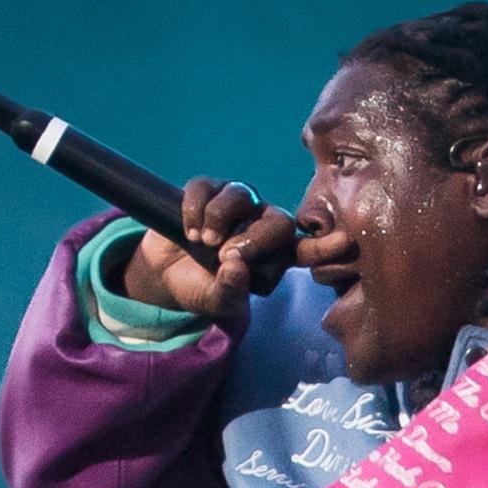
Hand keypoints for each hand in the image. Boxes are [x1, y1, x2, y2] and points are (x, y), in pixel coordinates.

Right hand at [118, 176, 298, 319]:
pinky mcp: (208, 189)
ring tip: (203, 242)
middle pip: (278, 220)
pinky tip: (189, 231)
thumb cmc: (201, 287)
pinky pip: (204, 187)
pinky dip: (194, 210)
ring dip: (218, 218)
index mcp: (274, 254)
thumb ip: (230, 291)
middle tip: (224, 256)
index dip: (314, 250)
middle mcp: (262, 222)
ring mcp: (237, 201)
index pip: (304, 250)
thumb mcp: (215, 300)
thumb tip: (236, 268)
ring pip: (239, 195)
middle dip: (253, 238)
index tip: (323, 251)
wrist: (164, 272)